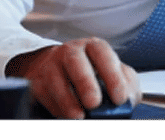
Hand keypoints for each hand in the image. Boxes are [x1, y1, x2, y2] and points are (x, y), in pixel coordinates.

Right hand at [6, 37, 140, 118]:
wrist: (55, 70)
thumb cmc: (91, 73)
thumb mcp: (113, 74)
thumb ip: (126, 84)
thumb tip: (129, 101)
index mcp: (94, 47)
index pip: (103, 53)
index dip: (113, 75)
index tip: (120, 98)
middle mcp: (70, 52)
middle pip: (74, 60)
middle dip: (85, 82)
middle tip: (94, 103)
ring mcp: (50, 65)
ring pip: (54, 78)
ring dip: (67, 100)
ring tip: (78, 116)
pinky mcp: (35, 82)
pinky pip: (42, 94)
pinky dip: (54, 107)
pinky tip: (64, 117)